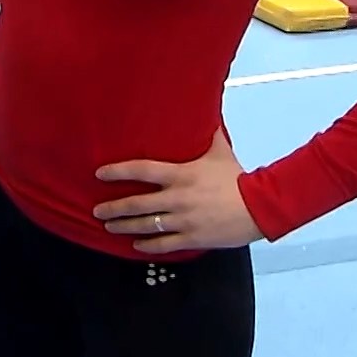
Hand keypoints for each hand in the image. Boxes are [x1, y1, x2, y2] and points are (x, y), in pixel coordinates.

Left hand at [92, 129, 262, 253]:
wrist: (260, 207)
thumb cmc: (237, 177)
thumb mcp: (220, 151)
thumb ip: (207, 133)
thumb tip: (204, 111)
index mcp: (180, 175)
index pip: (141, 170)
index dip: (117, 172)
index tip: (99, 174)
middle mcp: (177, 198)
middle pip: (137, 204)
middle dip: (113, 208)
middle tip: (97, 210)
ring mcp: (183, 220)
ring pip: (146, 226)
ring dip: (124, 226)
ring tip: (109, 227)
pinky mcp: (192, 238)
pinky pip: (164, 244)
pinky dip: (147, 245)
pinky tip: (136, 244)